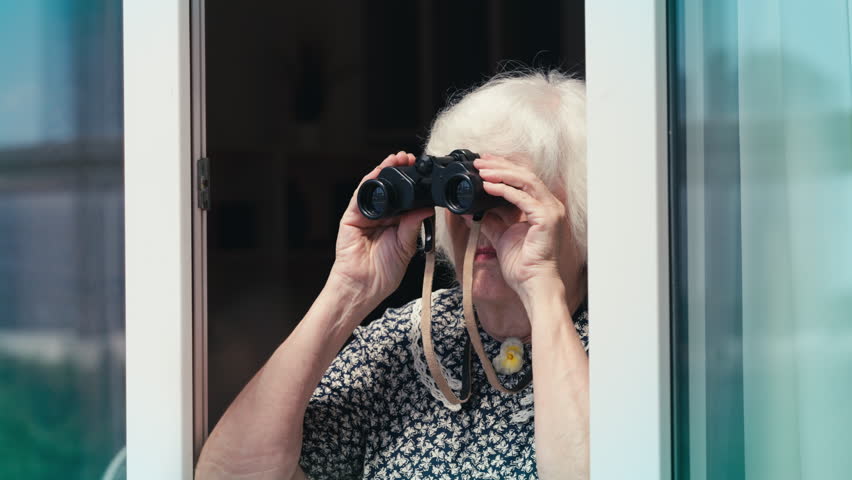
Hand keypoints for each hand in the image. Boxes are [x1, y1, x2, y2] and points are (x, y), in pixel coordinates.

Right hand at [330, 152, 433, 304]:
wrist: (364, 286)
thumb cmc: (384, 272)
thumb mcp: (406, 245)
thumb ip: (413, 224)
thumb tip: (426, 207)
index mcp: (395, 222)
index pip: (405, 197)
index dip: (413, 184)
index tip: (424, 172)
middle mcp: (381, 216)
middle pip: (391, 188)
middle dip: (400, 171)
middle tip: (412, 159)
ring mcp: (365, 214)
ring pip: (376, 187)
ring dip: (385, 170)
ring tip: (398, 158)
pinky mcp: (351, 216)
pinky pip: (360, 195)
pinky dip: (370, 181)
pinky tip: (379, 171)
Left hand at [474, 154, 567, 296]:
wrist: (532, 283)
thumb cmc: (522, 265)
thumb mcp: (501, 236)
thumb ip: (490, 221)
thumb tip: (472, 210)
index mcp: (541, 207)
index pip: (523, 179)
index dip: (503, 168)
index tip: (484, 163)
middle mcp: (549, 205)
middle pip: (525, 174)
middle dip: (500, 165)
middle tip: (480, 161)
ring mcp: (550, 210)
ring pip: (526, 180)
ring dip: (501, 173)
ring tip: (482, 171)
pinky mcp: (546, 218)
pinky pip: (523, 198)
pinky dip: (504, 189)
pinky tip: (488, 187)